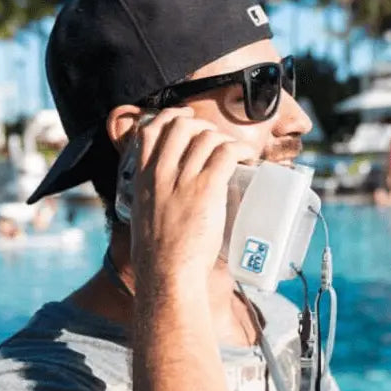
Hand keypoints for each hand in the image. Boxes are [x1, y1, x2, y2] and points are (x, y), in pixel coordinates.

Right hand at [129, 107, 255, 293]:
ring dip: (224, 139)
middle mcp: (161, 173)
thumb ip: (152, 203)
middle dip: (202, 126)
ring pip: (206, 137)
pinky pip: (226, 153)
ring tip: (235, 151)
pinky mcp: (207, 189)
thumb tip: (167, 204)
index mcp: (143, 178)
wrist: (167, 274)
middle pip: (181, 126)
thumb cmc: (158, 257)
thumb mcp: (144, 218)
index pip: (150, 130)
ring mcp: (184, 180)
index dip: (170, 116)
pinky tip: (248, 155)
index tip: (186, 118)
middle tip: (217, 139)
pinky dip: (240, 149)